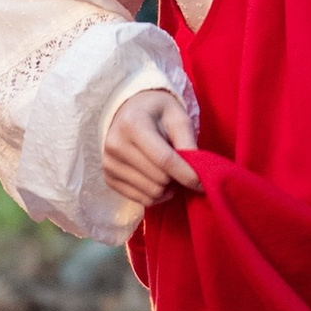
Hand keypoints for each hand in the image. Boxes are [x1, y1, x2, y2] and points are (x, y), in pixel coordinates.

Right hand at [102, 87, 199, 212]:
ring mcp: (109, 164)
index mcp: (133, 124)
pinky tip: (158, 180)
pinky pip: (141, 200)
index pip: (164, 159)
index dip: (186, 174)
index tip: (202, 183)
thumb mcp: (177, 116)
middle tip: (182, 168)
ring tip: (170, 173)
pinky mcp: (109, 178)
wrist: (129, 111)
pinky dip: (155, 195)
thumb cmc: (157, 112)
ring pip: (151, 193)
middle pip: (159, 179)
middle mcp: (115, 145)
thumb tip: (196, 175)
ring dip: (167, 188)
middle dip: (177, 178)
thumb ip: (188, 142)